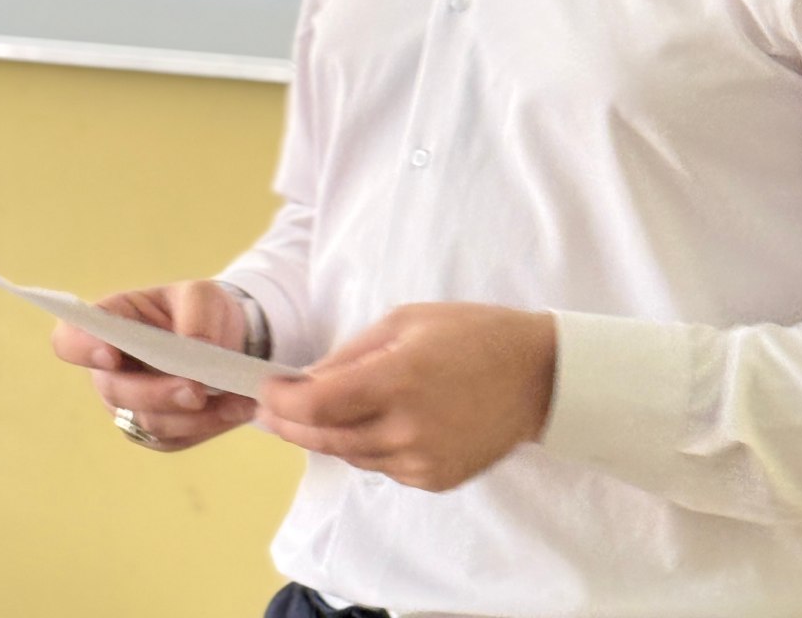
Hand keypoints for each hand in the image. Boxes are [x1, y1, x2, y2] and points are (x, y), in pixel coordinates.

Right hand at [51, 280, 255, 450]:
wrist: (228, 338)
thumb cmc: (201, 308)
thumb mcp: (203, 294)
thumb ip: (196, 314)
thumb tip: (196, 347)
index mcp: (110, 323)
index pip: (70, 339)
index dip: (82, 348)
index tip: (111, 354)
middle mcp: (109, 370)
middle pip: (115, 391)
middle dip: (156, 393)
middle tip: (197, 389)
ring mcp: (130, 404)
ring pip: (148, 422)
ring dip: (193, 415)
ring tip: (236, 399)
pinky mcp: (156, 431)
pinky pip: (175, 439)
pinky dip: (209, 425)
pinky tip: (237, 409)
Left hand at [257, 303, 556, 491]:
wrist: (537, 375)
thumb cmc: (472, 334)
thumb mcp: (406, 320)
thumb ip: (352, 353)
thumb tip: (308, 379)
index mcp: (399, 379)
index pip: (317, 406)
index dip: (281, 402)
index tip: (265, 389)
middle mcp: (408, 428)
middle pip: (326, 439)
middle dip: (291, 423)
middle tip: (270, 408)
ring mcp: (423, 460)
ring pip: (352, 455)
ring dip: (329, 435)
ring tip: (316, 411)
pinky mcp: (436, 479)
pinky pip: (383, 466)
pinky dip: (368, 446)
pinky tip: (371, 422)